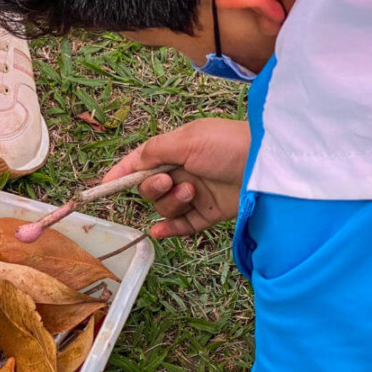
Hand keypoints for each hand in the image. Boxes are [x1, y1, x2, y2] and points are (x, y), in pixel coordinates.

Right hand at [103, 118, 249, 237]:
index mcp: (176, 149)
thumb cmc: (228, 144)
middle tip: (168, 181)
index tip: (103, 186)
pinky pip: (183, 226)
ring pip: (166, 207)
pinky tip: (159, 232)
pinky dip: (170, 230)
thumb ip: (154, 151)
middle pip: (150, 188)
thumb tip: (131, 164)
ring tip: (193, 192)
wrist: (268, 165)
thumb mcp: (187, 140)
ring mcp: (197, 194)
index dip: (121, 173)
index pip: (140, 162)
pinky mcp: (210, 214)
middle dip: (153, 187)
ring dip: (172, 202)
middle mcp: (184, 171)